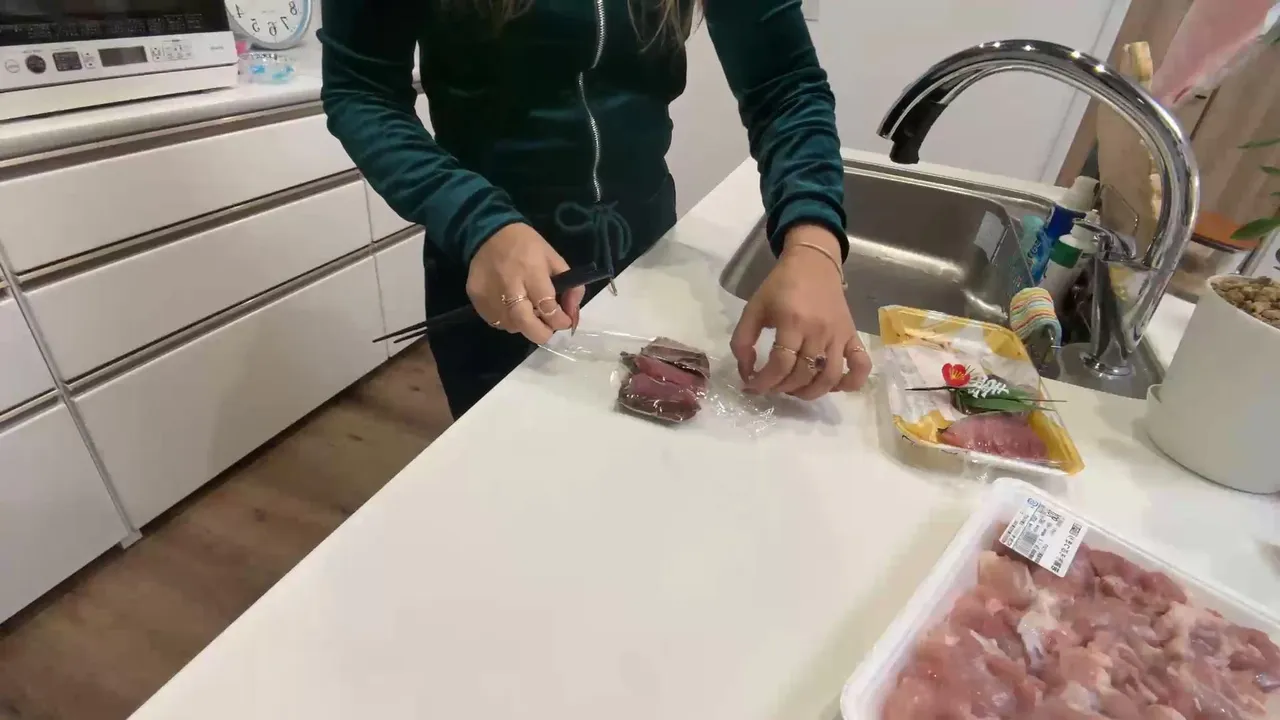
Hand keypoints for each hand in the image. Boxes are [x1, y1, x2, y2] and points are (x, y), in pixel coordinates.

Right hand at [467, 223, 582, 343]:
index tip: (564, 321)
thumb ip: (570, 287)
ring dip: (524, 325)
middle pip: (525, 323)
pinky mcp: (476, 298)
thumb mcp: (554, 259)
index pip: (547, 307)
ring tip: (528, 311)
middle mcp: (509, 285)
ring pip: (510, 326)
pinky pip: (494, 321)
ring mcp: (489, 293)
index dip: (560, 320)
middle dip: (541, 333)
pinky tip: (511, 307)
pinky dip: (507, 320)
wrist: (488, 233)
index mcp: (532, 271)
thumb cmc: (526, 245)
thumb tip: (572, 315)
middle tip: (548, 329)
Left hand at [730, 225, 872, 399]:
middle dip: (782, 388)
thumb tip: (746, 373)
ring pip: (830, 377)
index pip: (780, 365)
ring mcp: (838, 335)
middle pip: (803, 374)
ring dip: (810, 392)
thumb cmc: (780, 286)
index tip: (752, 386)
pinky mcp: (852, 335)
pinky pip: (860, 365)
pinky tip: (834, 387)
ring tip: (795, 390)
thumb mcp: (753, 308)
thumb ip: (742, 341)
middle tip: (771, 385)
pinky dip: (852, 383)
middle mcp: (818, 331)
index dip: (764, 382)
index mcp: (792, 322)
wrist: (813, 263)